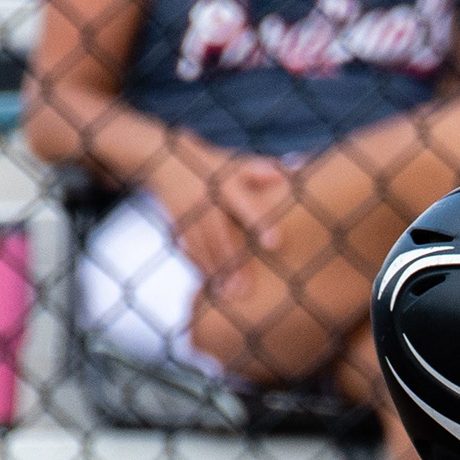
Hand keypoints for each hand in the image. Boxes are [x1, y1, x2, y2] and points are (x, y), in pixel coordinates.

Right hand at [149, 143, 292, 284]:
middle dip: (232, 263)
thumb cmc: (214, 167)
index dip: (260, 223)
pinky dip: (201, 270)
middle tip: (246, 291)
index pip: (246, 204)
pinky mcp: (176, 227)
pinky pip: (190, 252)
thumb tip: (295, 168)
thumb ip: (261, 169)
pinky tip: (212, 290)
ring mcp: (187, 214)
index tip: (276, 243)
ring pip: (202, 249)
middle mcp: (204, 200)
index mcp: (225, 184)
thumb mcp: (234, 163)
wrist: (164, 162)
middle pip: (220, 235)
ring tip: (230, 297)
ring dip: (215, 273)